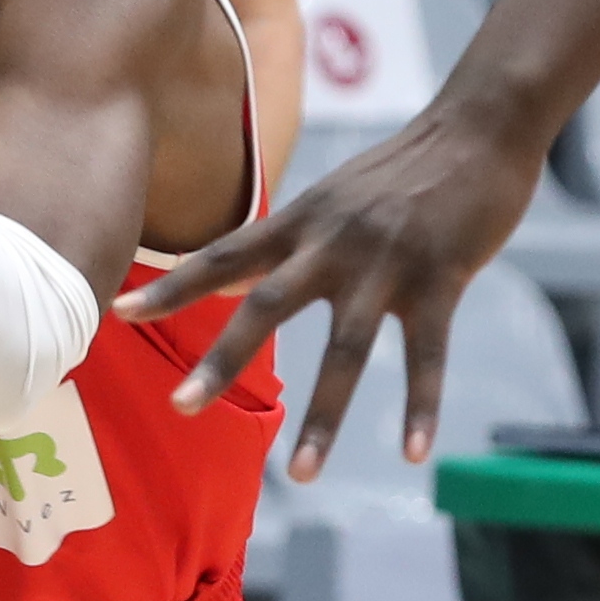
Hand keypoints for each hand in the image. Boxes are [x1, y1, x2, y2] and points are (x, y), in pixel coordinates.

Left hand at [114, 102, 547, 480]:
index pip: (224, 254)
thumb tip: (233, 275)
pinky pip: (427, 355)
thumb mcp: (335, 195)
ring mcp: (388, 262)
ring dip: (324, 416)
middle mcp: (335, 241)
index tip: (118, 316)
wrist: (481, 126)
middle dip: (222, 359)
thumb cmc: (408, 167)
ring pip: (347, 349)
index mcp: (304, 220)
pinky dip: (422, 407)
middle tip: (181, 407)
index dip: (172, 287)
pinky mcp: (442, 279)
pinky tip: (414, 454)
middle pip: (266, 305)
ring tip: (302, 475)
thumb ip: (289, 238)